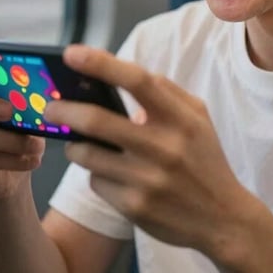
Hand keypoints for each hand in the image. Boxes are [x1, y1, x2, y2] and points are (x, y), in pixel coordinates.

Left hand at [43, 44, 258, 258]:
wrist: (222, 219)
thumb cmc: (204, 160)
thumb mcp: (198, 118)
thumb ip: (166, 91)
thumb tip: (122, 72)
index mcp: (181, 119)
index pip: (137, 81)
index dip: (101, 64)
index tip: (71, 53)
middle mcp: (165, 147)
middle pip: (97, 121)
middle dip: (63, 110)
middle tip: (50, 107)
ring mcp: (148, 179)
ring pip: (87, 155)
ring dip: (74, 146)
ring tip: (77, 143)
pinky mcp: (135, 207)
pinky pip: (96, 182)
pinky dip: (95, 174)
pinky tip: (110, 175)